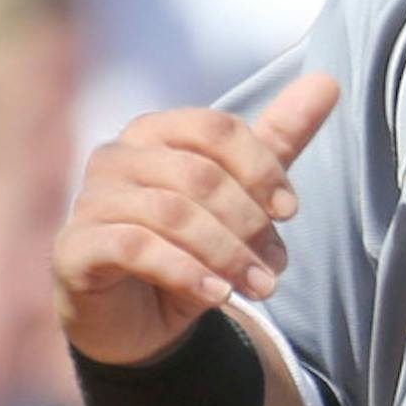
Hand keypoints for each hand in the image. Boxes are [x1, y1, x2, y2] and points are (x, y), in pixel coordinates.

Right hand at [52, 74, 339, 365]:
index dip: (260, 168)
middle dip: (248, 224)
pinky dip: (185, 271)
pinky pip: (135, 248)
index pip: (214, 129)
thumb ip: (277, 142)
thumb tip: (329, 83)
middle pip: (197, 174)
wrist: (136, 323)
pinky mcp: (76, 247)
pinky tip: (217, 294)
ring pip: (170, 214)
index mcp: (154, 133)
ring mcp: (91, 201)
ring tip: (259, 287)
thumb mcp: (240, 197)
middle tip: (277, 266)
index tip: (290, 211)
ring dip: (226, 254)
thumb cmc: (187, 249)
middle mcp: (116, 157)